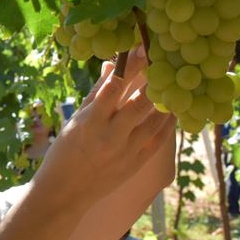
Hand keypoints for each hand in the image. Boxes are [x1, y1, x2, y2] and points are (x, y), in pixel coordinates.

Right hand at [34, 55, 174, 212]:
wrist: (64, 192)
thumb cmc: (65, 151)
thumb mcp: (76, 119)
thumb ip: (97, 93)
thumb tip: (112, 64)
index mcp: (90, 120)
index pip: (115, 85)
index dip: (131, 64)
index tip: (144, 47)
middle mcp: (110, 135)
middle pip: (140, 102)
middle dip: (155, 80)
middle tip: (167, 63)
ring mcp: (125, 151)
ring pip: (154, 121)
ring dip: (166, 101)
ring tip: (175, 84)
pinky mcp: (135, 164)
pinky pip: (158, 141)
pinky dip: (168, 124)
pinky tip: (174, 112)